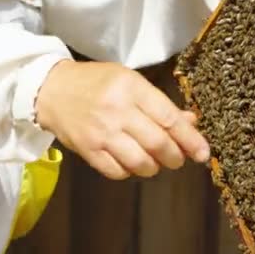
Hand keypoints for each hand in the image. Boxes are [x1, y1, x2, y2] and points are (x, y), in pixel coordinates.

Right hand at [34, 60, 209, 179]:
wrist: (51, 90)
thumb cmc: (96, 83)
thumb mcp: (130, 82)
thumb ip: (160, 104)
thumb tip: (191, 123)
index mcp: (131, 89)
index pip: (169, 118)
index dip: (190, 139)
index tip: (203, 153)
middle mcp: (117, 111)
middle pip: (158, 144)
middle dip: (175, 157)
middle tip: (177, 158)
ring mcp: (101, 133)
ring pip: (141, 163)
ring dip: (154, 167)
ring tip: (153, 160)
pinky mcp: (88, 150)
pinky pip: (118, 172)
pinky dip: (130, 171)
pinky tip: (130, 162)